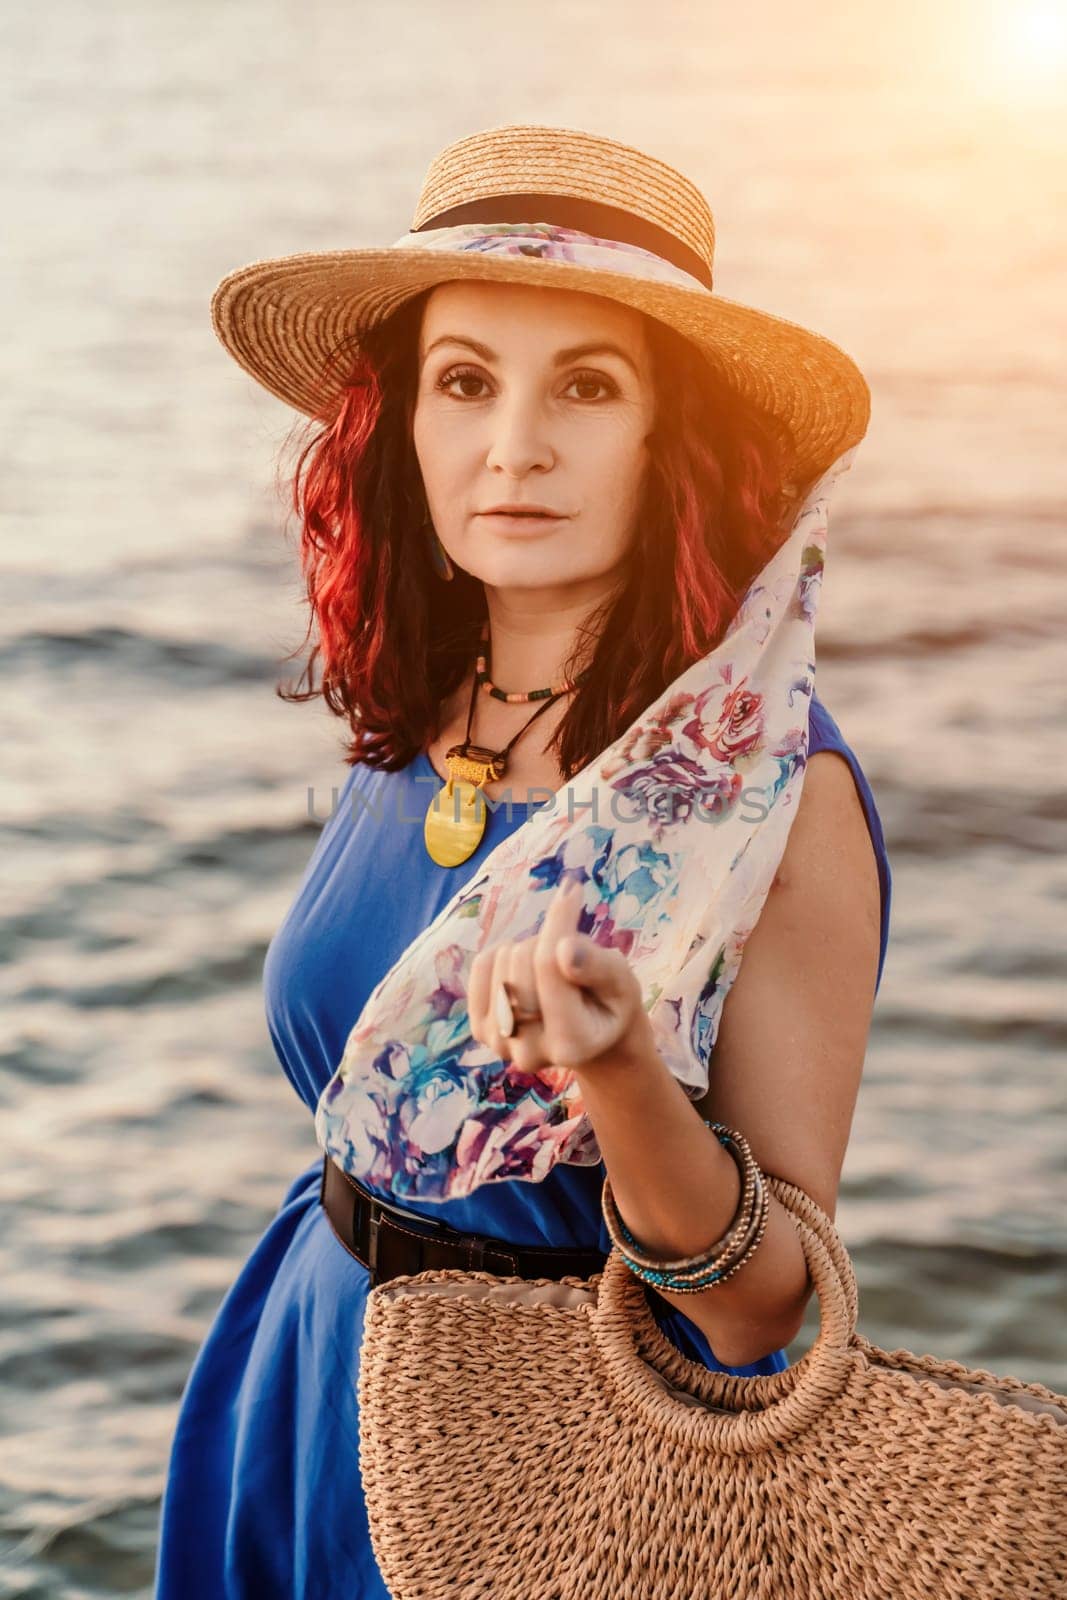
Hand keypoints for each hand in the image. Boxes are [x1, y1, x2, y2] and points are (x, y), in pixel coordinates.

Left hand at [467, 879, 649, 1075]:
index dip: (560, 921)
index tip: (573, 893)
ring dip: (527, 950)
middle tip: (568, 956)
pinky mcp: (481, 1030)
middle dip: (546, 941)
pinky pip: (481, 967)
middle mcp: (530, 1053)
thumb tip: (565, 948)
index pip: (549, 964)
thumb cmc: (611, 1003)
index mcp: (572, 1044)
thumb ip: (597, 967)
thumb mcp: (622, 981)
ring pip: (500, 961)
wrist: (593, 1038)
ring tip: (551, 970)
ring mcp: (501, 1043)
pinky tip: (524, 968)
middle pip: (521, 961)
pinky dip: (501, 955)